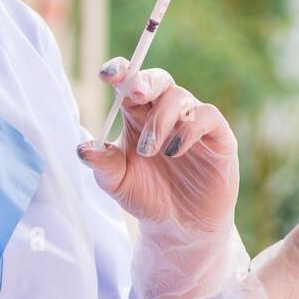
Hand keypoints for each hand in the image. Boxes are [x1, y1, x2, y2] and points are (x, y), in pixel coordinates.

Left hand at [76, 57, 240, 298]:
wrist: (178, 228)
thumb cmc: (146, 197)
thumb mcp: (117, 183)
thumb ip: (102, 164)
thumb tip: (81, 148)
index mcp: (136, 115)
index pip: (129, 82)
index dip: (120, 71)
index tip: (107, 75)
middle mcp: (165, 113)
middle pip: (158, 79)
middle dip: (144, 82)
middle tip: (134, 96)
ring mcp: (191, 122)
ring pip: (180, 97)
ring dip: (161, 119)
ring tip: (149, 151)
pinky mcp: (217, 136)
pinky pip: (206, 116)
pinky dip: (188, 129)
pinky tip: (173, 150)